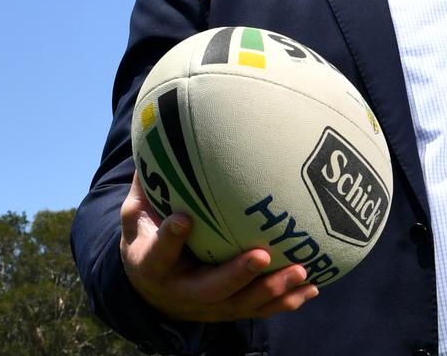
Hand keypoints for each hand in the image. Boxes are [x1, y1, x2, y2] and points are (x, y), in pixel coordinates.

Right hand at [119, 172, 318, 321]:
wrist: (152, 288)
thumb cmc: (148, 237)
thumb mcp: (135, 215)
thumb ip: (146, 185)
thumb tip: (155, 136)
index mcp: (153, 266)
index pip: (158, 255)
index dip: (169, 240)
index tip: (183, 218)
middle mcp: (182, 291)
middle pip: (210, 289)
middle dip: (238, 274)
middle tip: (262, 255)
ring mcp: (209, 306)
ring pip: (242, 303)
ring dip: (272, 290)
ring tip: (302, 271)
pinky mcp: (231, 310)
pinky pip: (260, 309)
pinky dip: (286, 300)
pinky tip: (311, 286)